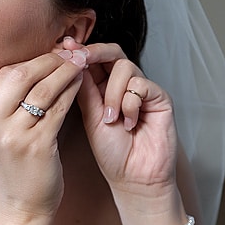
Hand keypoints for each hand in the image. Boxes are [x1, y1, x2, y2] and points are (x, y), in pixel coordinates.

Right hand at [0, 50, 87, 218]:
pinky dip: (71, 90)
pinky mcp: (37, 146)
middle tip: (70, 52)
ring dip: (64, 71)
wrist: (19, 210)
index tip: (51, 52)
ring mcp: (12, 136)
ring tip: (80, 63)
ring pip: (42, 89)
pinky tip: (82, 82)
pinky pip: (58, 108)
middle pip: (20, 75)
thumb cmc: (14, 170)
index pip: (3, 75)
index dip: (30, 60)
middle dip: (49, 59)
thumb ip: (5, 105)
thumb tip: (33, 67)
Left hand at [64, 37, 177, 202]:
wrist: (134, 178)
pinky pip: (141, 85)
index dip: (79, 51)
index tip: (64, 46)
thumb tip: (69, 60)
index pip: (93, 59)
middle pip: (112, 52)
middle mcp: (124, 85)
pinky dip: (130, 104)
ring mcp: (143, 90)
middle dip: (94, 53)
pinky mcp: (160, 97)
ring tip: (111, 119)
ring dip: (113, 93)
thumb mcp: (89, 117)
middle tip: (80, 59)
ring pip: (124, 67)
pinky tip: (129, 124)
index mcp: (103, 88)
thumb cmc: (112, 152)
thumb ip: (83, 89)